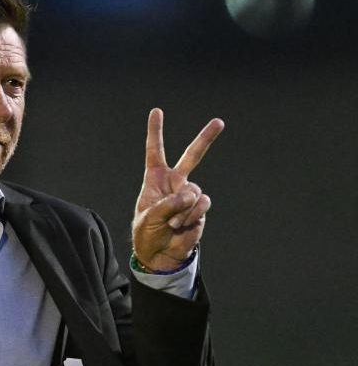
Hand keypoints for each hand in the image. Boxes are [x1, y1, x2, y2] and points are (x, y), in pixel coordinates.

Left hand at [131, 108, 224, 270]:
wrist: (160, 253)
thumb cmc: (147, 233)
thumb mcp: (149, 217)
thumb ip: (168, 203)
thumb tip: (191, 195)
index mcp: (155, 179)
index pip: (155, 151)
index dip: (156, 132)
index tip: (156, 111)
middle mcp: (175, 182)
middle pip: (192, 156)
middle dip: (206, 139)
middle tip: (219, 122)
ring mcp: (189, 195)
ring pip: (195, 192)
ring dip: (184, 209)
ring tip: (173, 222)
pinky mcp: (200, 208)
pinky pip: (201, 205)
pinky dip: (191, 215)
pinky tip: (181, 225)